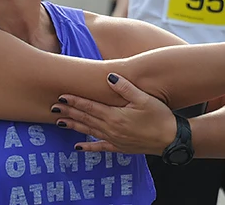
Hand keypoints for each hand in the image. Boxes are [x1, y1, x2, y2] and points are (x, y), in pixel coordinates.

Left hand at [52, 74, 177, 154]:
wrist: (171, 140)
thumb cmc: (160, 117)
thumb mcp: (144, 98)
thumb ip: (125, 88)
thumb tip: (109, 76)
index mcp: (115, 116)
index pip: (89, 107)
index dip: (74, 101)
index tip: (61, 97)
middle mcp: (111, 129)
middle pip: (85, 119)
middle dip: (68, 113)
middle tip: (52, 108)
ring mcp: (115, 139)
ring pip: (89, 132)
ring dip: (74, 126)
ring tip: (59, 123)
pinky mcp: (120, 147)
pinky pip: (100, 147)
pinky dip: (88, 147)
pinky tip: (78, 147)